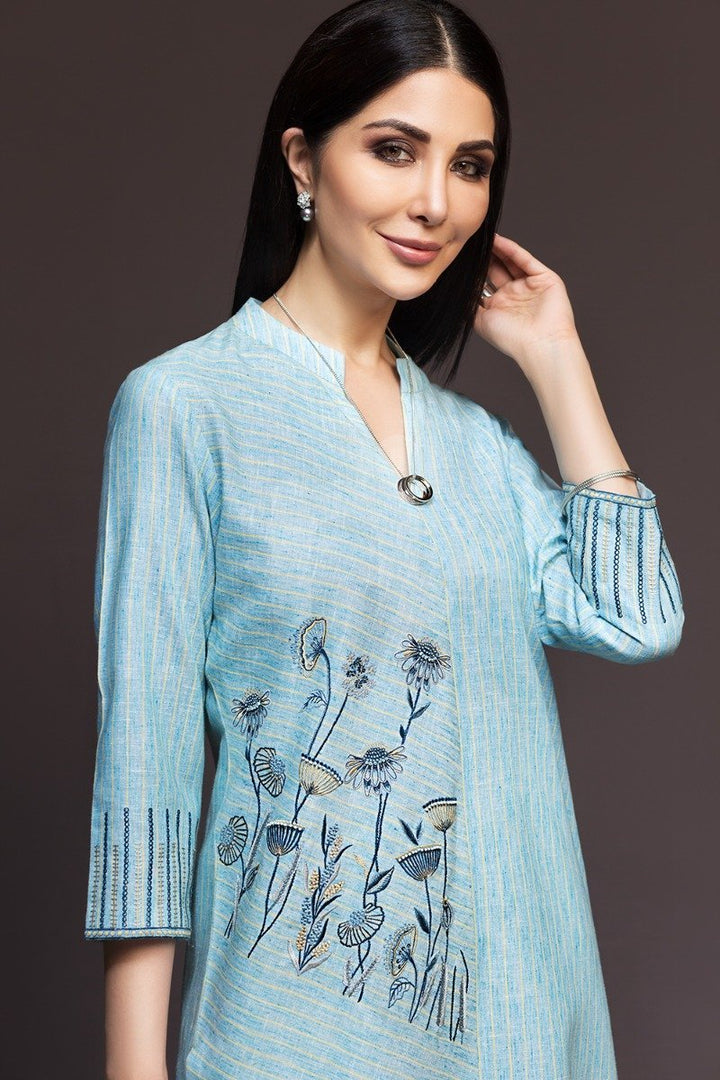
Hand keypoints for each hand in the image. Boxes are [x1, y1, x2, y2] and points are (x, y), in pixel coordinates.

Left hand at [473, 233, 578, 374]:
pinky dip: (511, 250)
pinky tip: (497, 241)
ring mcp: (530, 285)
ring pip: (511, 261)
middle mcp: (515, 294)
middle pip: (497, 269)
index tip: (460, 259)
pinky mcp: (545, 278)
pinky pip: (525, 260)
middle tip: (470, 244)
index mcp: (501, 305)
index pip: (485, 282)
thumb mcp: (480, 321)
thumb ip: (469, 304)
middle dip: (484, 257)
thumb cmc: (511, 338)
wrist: (539, 344)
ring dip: (497, 249)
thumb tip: (456, 290)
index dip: (474, 271)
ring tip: (482, 238)